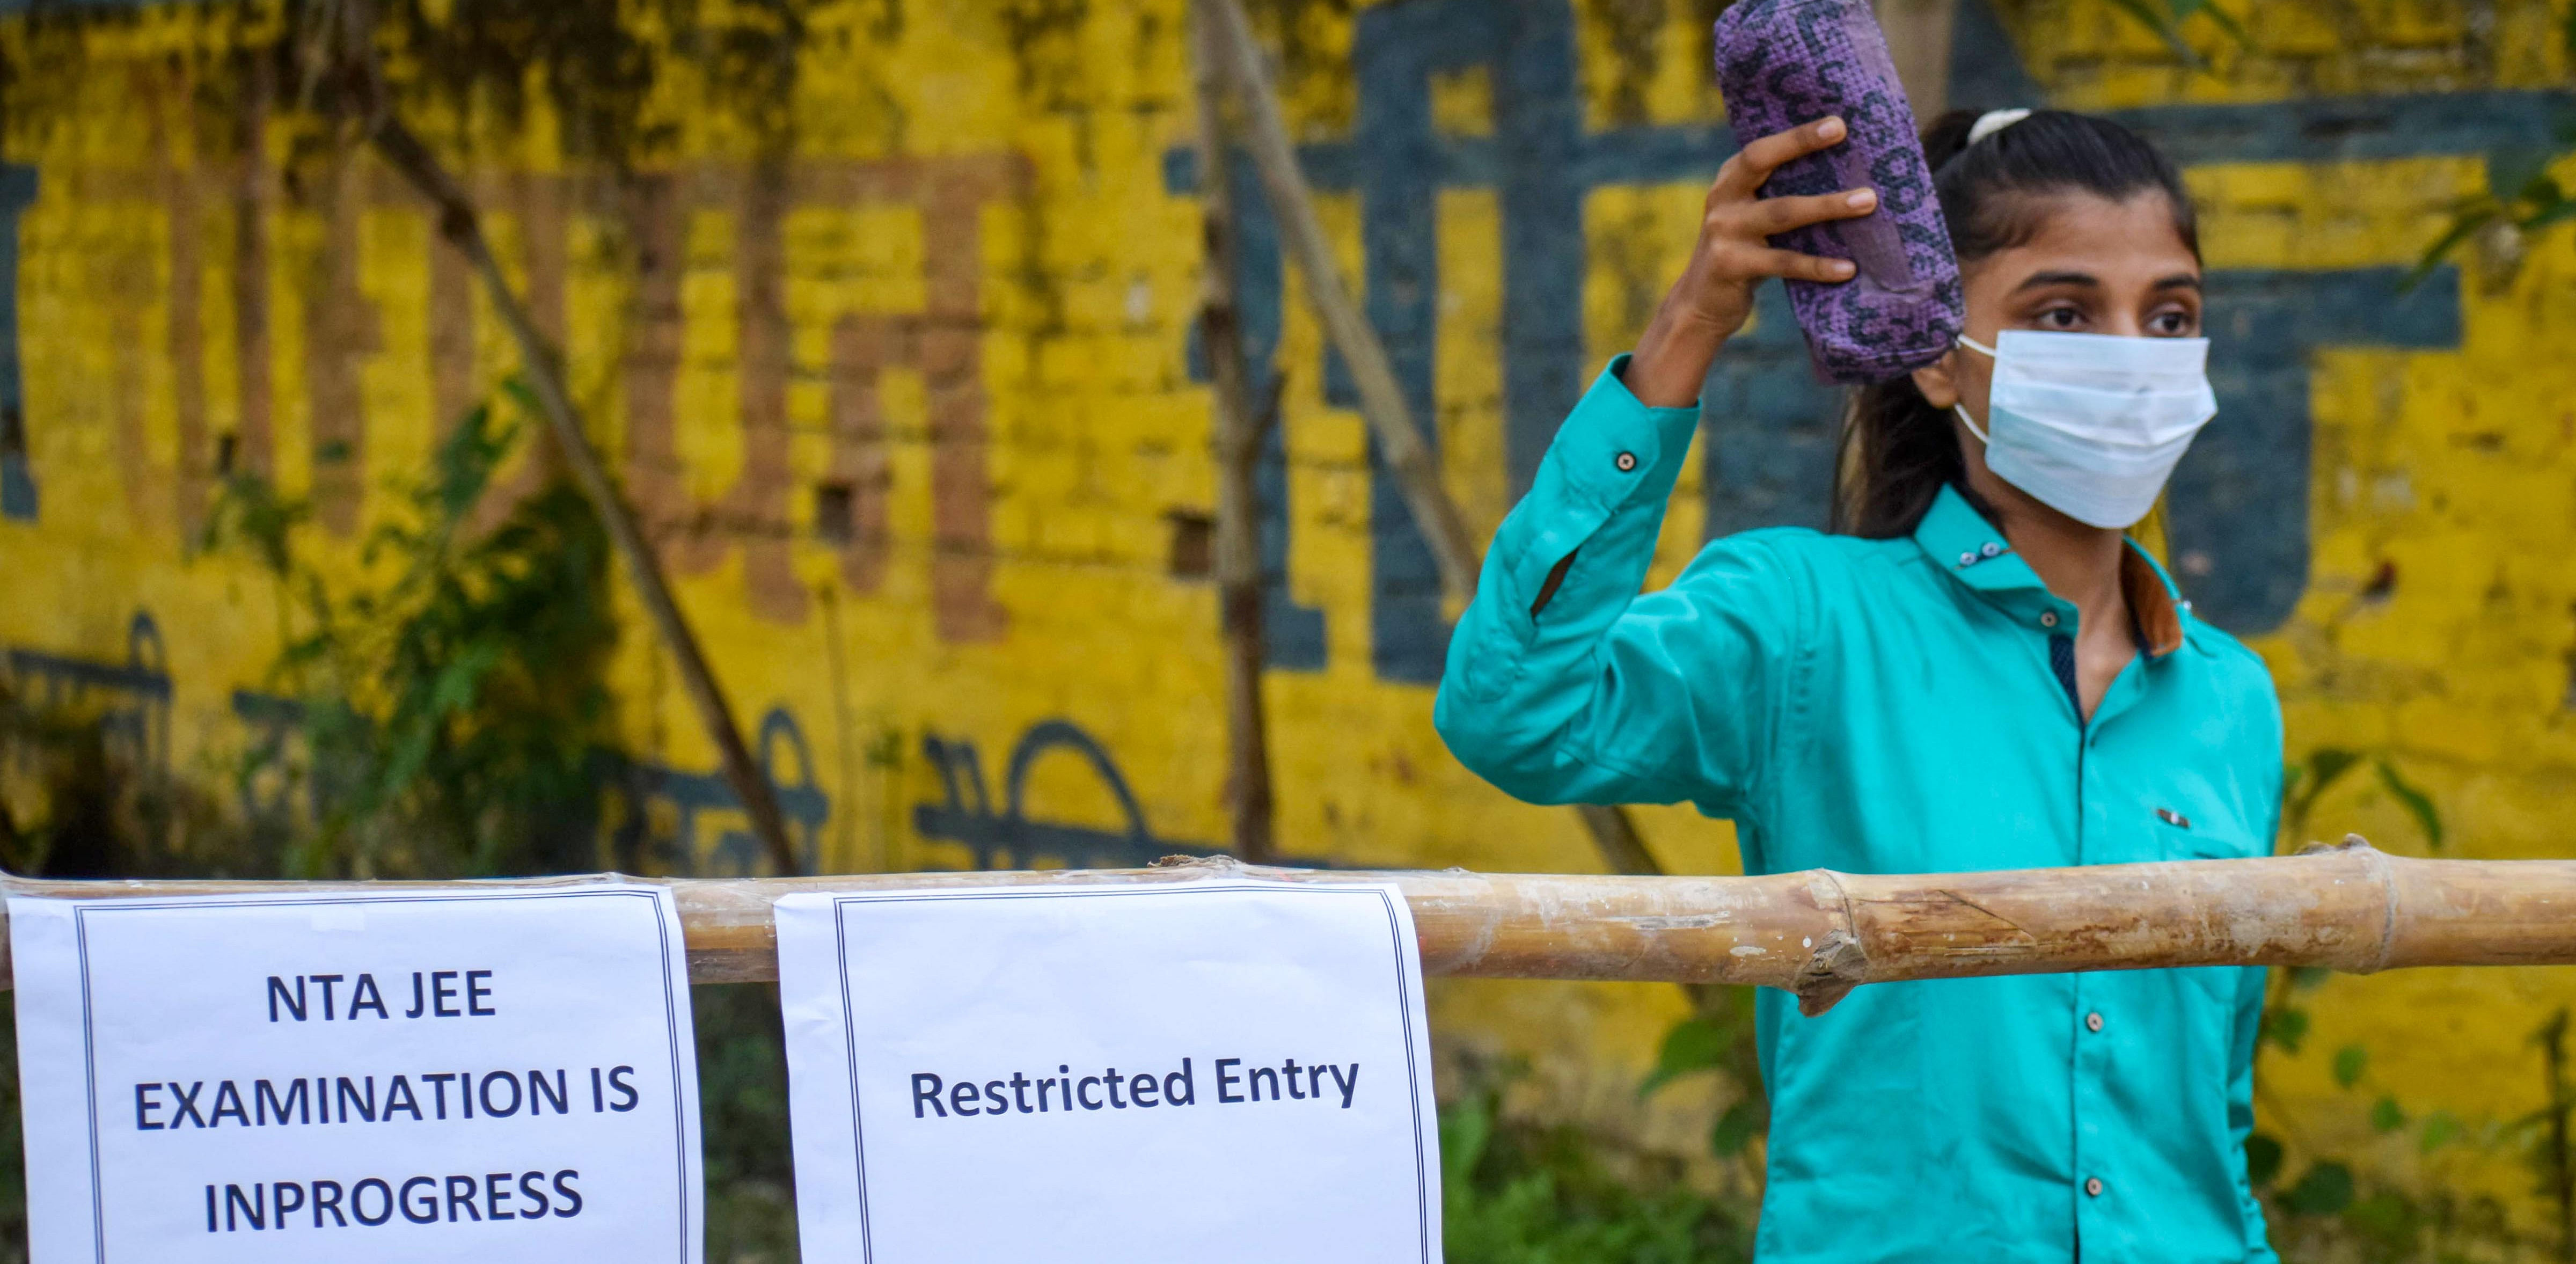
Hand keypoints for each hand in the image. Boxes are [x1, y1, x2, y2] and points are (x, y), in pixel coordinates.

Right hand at [1623, 116, 1878, 406]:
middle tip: (1843, 132)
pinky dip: (1818, 265)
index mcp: (1730, 181)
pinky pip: (1784, 262)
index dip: (1796, 134)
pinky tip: (1848, 268)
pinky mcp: (1731, 265)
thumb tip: (1846, 173)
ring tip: (1868, 201)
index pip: (1761, 148)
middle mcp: (1722, 199)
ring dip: (1828, 205)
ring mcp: (1723, 231)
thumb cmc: (1743, 253)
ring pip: (1782, 212)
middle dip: (1801, 143)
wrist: (1699, 304)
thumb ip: (1777, 195)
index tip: (1837, 122)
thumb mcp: (1751, 216)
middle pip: (1761, 162)